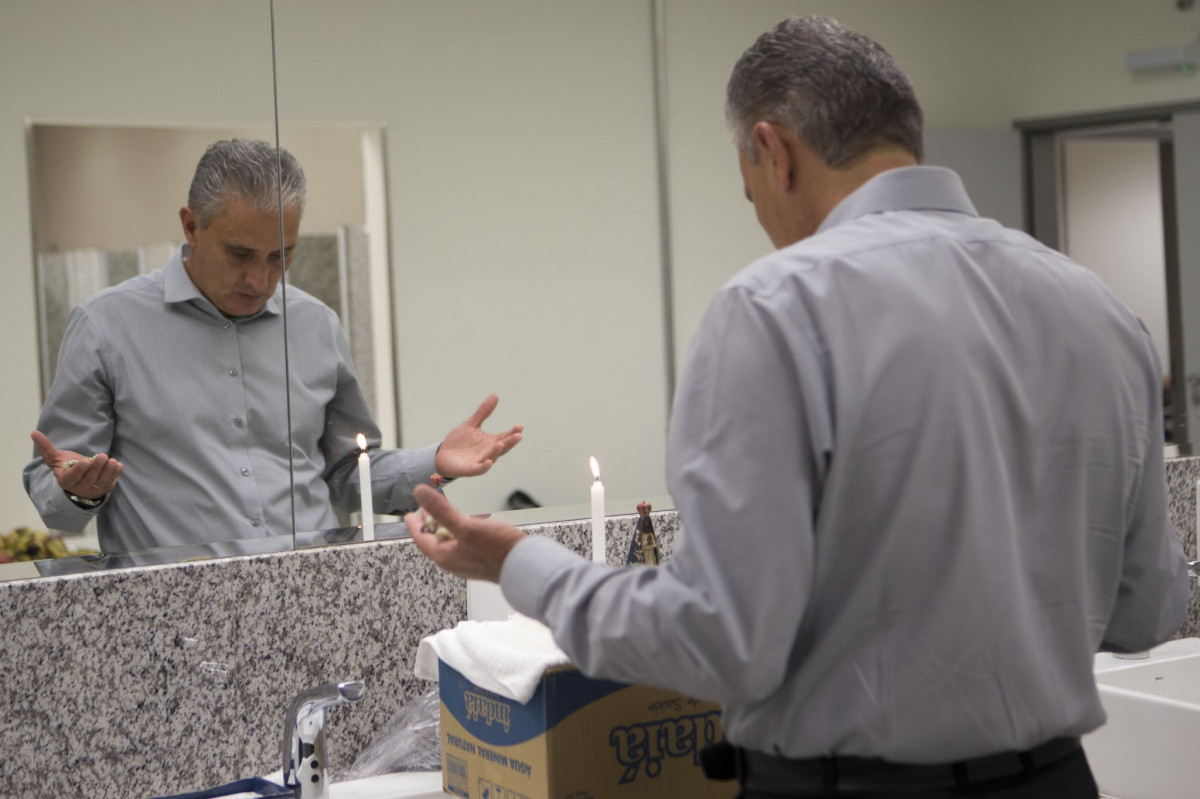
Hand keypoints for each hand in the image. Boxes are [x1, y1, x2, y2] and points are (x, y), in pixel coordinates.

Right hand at [31, 430, 123, 500]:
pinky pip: (111, 481)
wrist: (80, 482)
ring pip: (101, 481)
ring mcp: (93, 490)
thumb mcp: (56, 459)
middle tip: (102, 456)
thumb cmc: (67, 467)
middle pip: (89, 478)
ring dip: (108, 470)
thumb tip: (34, 432)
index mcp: (66, 481)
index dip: (79, 470)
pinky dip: (115, 473)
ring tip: (111, 460)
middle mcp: (79, 488)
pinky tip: (117, 464)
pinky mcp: (105, 488)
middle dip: (97, 467)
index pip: (72, 477)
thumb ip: (46, 448)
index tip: (86, 461)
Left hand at [406, 484, 525, 581]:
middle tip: (426, 509)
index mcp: (445, 556)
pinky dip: (462, 530)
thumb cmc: (497, 550)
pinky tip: (471, 522)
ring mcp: (469, 561)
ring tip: (448, 512)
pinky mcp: (482, 558)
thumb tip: (420, 493)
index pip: (422, 538)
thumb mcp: (466, 526)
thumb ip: (442, 510)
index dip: (414, 524)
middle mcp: (455, 561)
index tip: (409, 514)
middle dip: (430, 523)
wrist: (525, 567)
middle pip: (435, 540)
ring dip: (447, 525)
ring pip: (451, 541)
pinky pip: (465, 542)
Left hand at [434, 394, 523, 477]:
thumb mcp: (471, 424)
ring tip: (501, 443)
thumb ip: (483, 412)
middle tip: (519, 435)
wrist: (442, 455)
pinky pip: (479, 469)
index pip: (505, 436)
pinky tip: (488, 462)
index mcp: (490, 442)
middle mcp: (488, 452)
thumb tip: (495, 395)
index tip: (520, 426)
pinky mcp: (470, 469)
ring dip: (496, 451)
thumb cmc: (459, 441)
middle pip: (502, 447)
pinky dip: (484, 466)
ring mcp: (480, 461)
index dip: (512, 432)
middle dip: (510, 442)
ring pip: (491, 457)